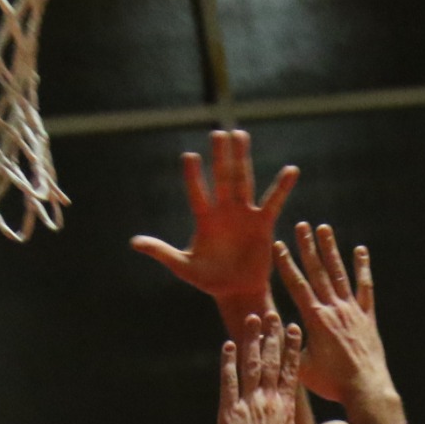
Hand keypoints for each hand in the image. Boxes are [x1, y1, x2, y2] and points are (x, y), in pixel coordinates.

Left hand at [130, 130, 296, 314]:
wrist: (236, 291)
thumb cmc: (208, 279)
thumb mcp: (183, 267)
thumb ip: (162, 252)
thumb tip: (133, 242)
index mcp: (204, 219)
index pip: (197, 192)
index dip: (194, 176)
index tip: (189, 156)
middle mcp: (223, 211)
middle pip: (221, 178)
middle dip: (220, 156)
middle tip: (218, 132)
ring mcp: (243, 214)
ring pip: (242, 181)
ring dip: (242, 158)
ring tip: (241, 134)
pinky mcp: (262, 223)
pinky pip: (273, 202)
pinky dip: (282, 187)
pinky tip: (291, 170)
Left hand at [217, 312, 349, 423]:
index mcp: (287, 408)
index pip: (291, 371)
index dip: (292, 347)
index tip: (292, 328)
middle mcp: (269, 401)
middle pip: (272, 361)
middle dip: (272, 335)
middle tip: (272, 313)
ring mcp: (249, 405)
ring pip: (251, 365)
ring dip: (251, 340)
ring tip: (252, 319)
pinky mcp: (229, 412)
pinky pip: (229, 381)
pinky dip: (228, 362)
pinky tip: (228, 344)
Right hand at [274, 223, 388, 403]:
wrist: (366, 389)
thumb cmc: (331, 382)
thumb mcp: (302, 367)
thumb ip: (287, 347)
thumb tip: (270, 333)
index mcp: (315, 319)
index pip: (297, 285)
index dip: (286, 264)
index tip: (278, 245)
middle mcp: (334, 309)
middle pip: (318, 272)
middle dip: (307, 247)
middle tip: (301, 225)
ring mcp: (352, 310)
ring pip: (339, 273)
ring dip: (331, 250)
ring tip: (324, 228)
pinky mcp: (367, 316)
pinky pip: (364, 287)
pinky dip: (362, 268)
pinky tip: (360, 250)